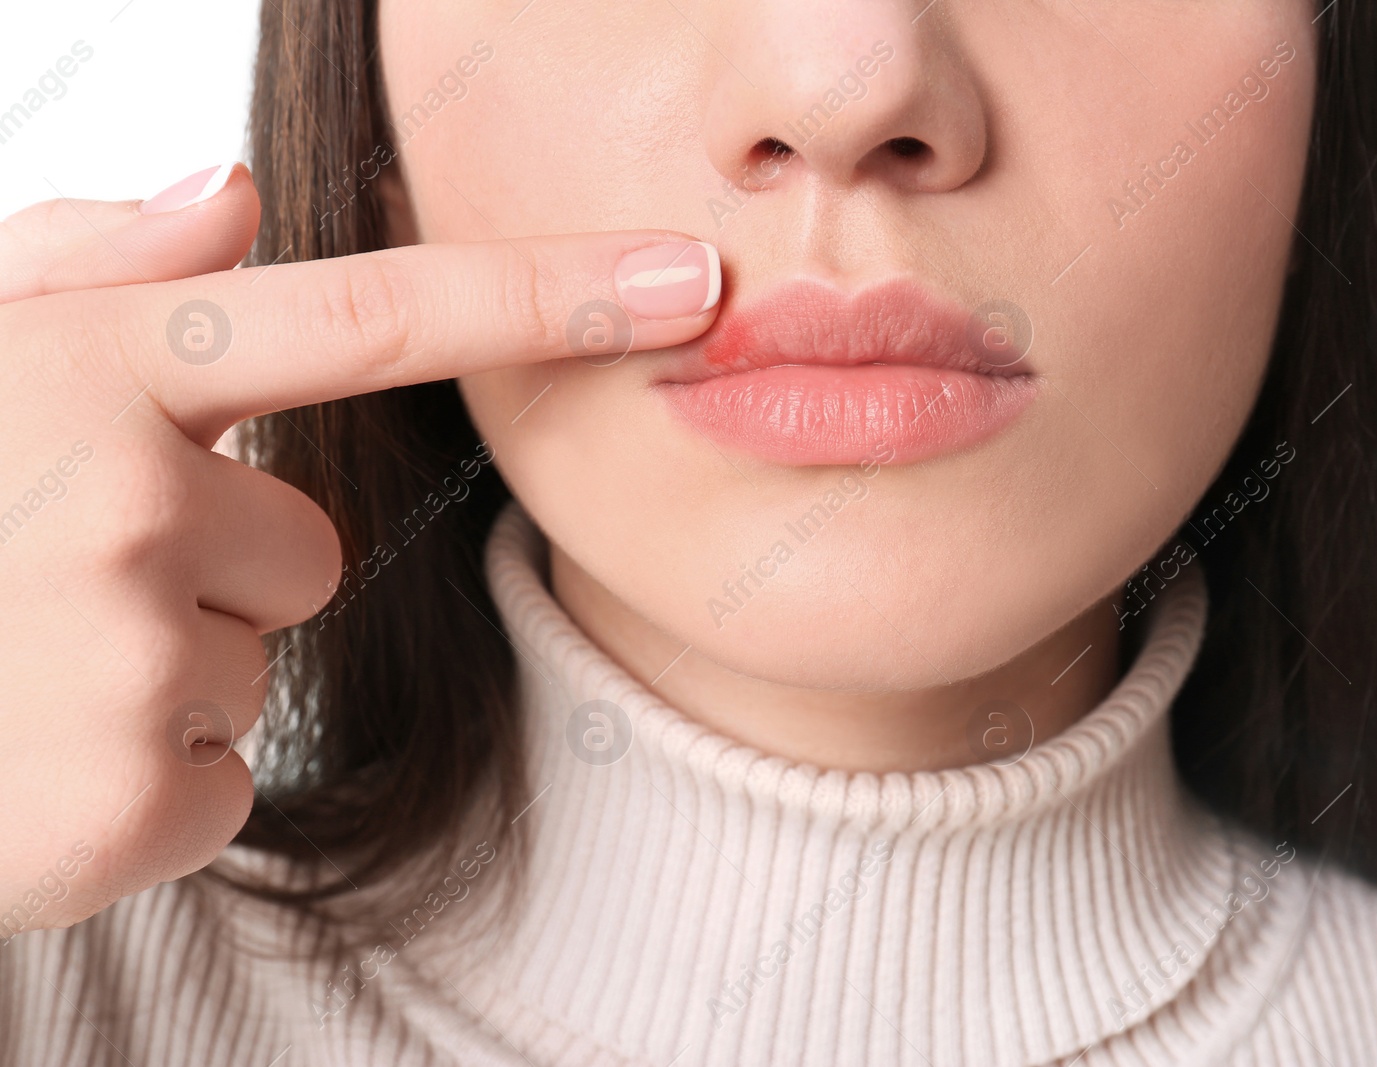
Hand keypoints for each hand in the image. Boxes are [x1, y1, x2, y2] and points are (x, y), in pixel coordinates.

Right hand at [0, 162, 718, 934]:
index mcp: (91, 370)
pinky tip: (35, 754)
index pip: (369, 314)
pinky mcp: (127, 799)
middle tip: (54, 585)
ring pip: (260, 651)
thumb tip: (236, 194)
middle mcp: (120, 499)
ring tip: (26, 666)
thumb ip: (87, 265)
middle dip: (209, 562)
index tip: (688, 278)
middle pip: (310, 537)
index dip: (545, 291)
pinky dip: (149, 774)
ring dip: (166, 664)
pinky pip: (228, 769)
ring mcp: (121, 655)